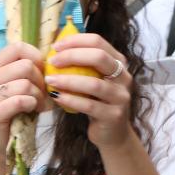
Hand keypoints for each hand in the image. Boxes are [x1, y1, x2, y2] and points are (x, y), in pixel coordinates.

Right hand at [0, 43, 46, 153]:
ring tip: (38, 104)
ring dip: (39, 96)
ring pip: (25, 84)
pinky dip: (32, 105)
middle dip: (41, 81)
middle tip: (43, 94)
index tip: (43, 73)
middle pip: (25, 66)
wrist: (8, 139)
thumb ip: (34, 66)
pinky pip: (20, 101)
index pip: (18, 47)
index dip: (37, 58)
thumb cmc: (22, 108)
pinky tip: (32, 110)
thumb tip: (54, 54)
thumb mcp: (27, 82)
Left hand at [43, 32, 134, 147]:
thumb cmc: (98, 101)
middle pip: (100, 57)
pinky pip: (89, 105)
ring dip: (68, 80)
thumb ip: (83, 64)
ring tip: (50, 80)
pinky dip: (71, 100)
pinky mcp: (114, 115)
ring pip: (94, 84)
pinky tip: (57, 97)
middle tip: (52, 61)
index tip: (55, 47)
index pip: (98, 42)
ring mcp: (121, 97)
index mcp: (119, 62)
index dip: (75, 41)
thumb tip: (56, 46)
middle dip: (72, 56)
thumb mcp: (94, 79)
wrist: (113, 133)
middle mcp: (124, 77)